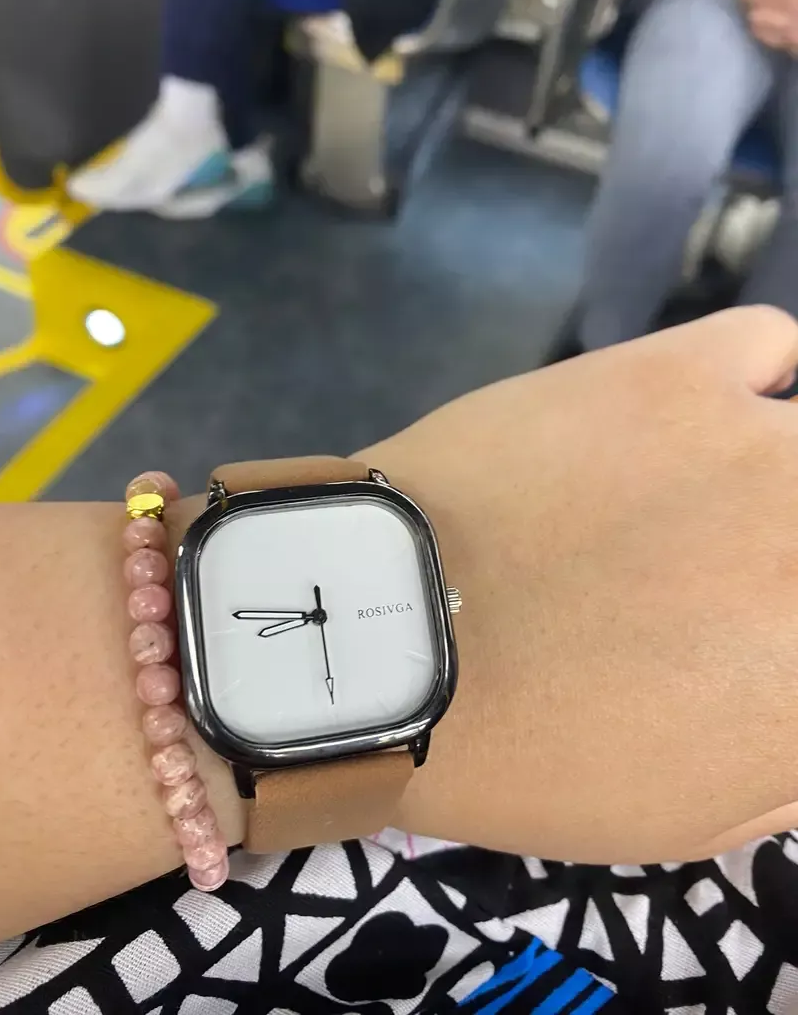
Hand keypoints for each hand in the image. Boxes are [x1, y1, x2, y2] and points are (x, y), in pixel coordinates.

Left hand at [355, 307, 797, 864]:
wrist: (397, 639)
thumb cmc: (534, 753)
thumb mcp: (692, 812)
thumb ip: (794, 757)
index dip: (791, 622)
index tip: (769, 612)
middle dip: (785, 552)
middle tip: (743, 557)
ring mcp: (764, 449)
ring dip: (783, 467)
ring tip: (736, 489)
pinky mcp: (679, 375)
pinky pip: (771, 345)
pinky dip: (761, 379)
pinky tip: (718, 412)